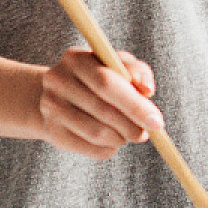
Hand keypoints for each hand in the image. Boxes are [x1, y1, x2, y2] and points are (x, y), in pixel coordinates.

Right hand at [36, 46, 163, 159]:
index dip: (135, 105)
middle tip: (145, 133)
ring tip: (128, 134)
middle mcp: (57, 81)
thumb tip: (147, 89)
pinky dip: (109, 148)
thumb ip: (136, 71)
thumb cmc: (97, 76)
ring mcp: (51, 108)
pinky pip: (89, 149)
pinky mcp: (52, 132)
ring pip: (97, 133)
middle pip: (103, 111)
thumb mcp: (117, 65)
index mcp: (75, 58)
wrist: (57, 94)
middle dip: (132, 125)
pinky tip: (113, 140)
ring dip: (121, 138)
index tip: (157, 122)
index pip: (107, 84)